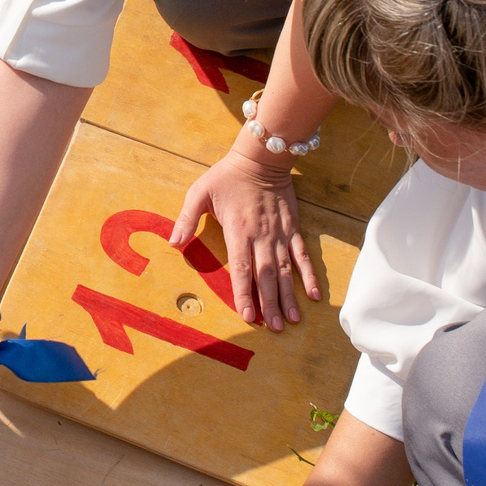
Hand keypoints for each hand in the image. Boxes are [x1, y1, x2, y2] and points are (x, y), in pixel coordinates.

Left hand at [170, 146, 317, 327]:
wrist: (261, 158)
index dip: (245, 294)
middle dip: (270, 304)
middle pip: (266, 276)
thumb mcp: (199, 192)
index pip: (241, 269)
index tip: (248, 317)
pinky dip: (308, 275)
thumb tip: (173, 243)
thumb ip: (186, 219)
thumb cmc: (226, 176)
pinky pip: (302, 255)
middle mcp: (261, 236)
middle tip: (275, 328)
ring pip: (285, 270)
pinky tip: (313, 295)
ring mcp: (280, 234)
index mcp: (238, 231)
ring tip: (292, 319)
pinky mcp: (293, 228)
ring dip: (289, 296)